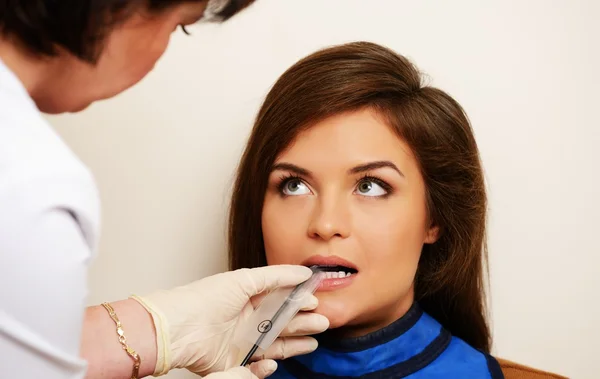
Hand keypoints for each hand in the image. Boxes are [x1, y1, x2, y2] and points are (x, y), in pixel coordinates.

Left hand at [130, 265, 328, 376]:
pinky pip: (256, 367)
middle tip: (322, 321)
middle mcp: (246, 320)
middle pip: (282, 322)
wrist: (178, 329)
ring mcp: (241, 342)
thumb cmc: (205, 299)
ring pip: (275, 344)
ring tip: (314, 341)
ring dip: (295, 343)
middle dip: (303, 322)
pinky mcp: (233, 363)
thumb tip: (303, 271)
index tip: (316, 298)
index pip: (280, 299)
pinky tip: (275, 361)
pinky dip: (267, 367)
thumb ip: (276, 276)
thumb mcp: (244, 280)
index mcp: (248, 297)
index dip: (298, 299)